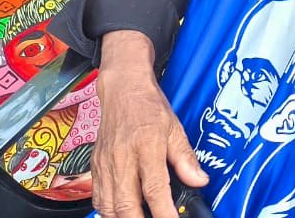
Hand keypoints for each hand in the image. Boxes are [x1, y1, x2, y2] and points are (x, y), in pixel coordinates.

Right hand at [92, 33, 206, 217]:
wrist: (123, 89)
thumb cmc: (148, 106)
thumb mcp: (174, 128)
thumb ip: (185, 158)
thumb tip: (199, 180)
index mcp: (147, 146)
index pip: (155, 189)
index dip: (164, 212)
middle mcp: (122, 158)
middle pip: (126, 204)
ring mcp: (105, 164)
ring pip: (108, 206)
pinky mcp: (95, 166)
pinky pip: (98, 198)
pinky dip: (108, 211)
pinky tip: (121, 212)